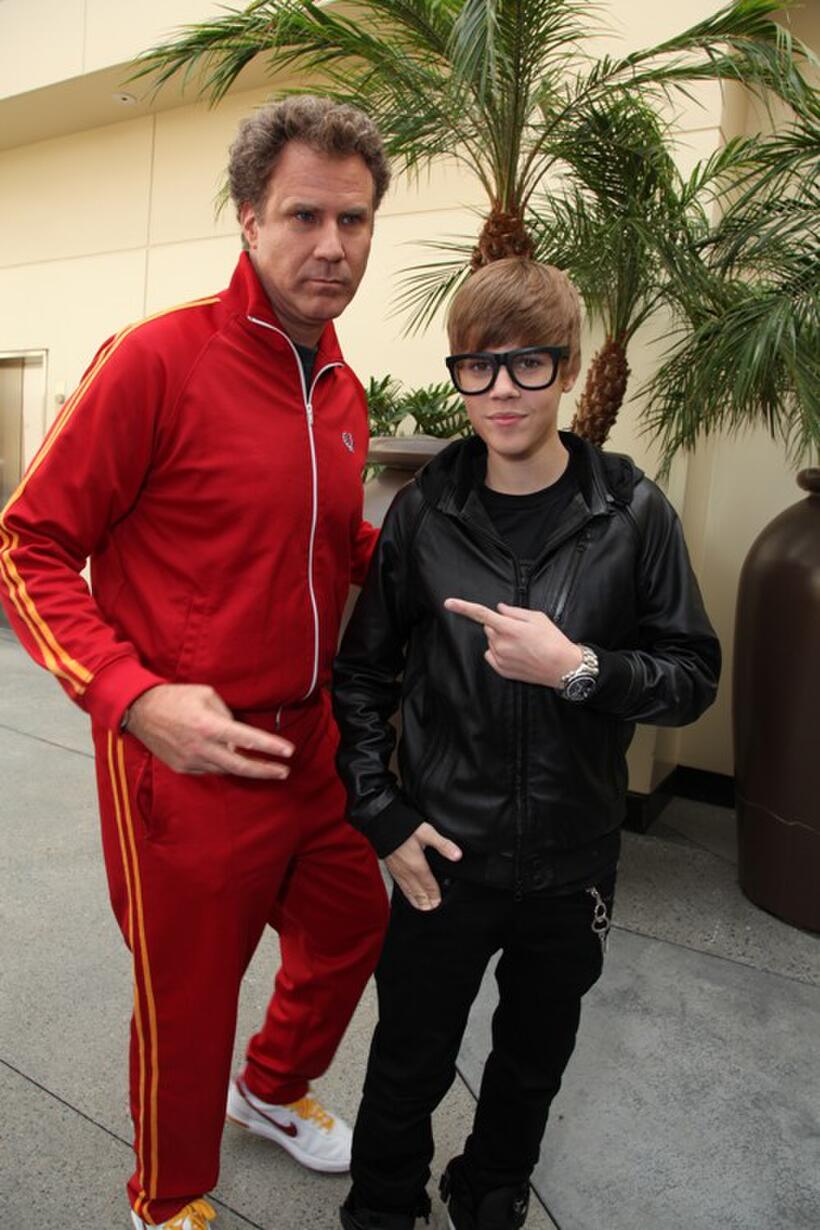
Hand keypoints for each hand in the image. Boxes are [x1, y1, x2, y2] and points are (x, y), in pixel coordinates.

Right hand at [126, 684, 294, 778]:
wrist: (140, 711)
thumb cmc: (175, 697)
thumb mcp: (206, 694)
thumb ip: (227, 714)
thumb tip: (239, 736)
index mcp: (209, 726)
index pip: (248, 739)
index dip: (270, 747)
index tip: (288, 752)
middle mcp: (201, 747)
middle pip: (240, 766)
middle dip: (265, 771)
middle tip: (284, 772)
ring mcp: (190, 760)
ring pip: (225, 770)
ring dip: (244, 768)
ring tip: (261, 765)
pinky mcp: (182, 767)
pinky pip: (209, 769)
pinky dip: (222, 765)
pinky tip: (230, 759)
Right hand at [385, 821, 461, 910]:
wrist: (382, 824)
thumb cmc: (404, 828)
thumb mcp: (427, 833)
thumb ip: (443, 845)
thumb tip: (457, 856)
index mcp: (417, 866)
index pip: (429, 885)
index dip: (435, 895)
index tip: (439, 904)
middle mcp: (407, 872)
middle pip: (418, 892)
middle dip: (426, 903)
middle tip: (432, 910)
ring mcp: (398, 872)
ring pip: (409, 891)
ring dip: (416, 901)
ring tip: (422, 909)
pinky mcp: (392, 869)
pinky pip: (400, 886)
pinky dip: (406, 894)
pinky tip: (408, 895)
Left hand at [444, 597, 581, 687]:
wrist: (562, 667)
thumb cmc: (553, 640)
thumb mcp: (538, 618)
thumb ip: (515, 612)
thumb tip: (499, 608)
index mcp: (509, 628)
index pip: (481, 614)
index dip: (463, 607)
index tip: (448, 603)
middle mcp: (501, 644)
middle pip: (489, 628)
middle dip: (499, 626)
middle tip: (520, 631)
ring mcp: (500, 658)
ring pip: (492, 641)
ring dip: (501, 639)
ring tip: (523, 644)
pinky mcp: (501, 669)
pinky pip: (492, 655)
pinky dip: (500, 652)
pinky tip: (517, 654)